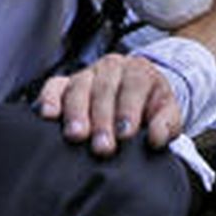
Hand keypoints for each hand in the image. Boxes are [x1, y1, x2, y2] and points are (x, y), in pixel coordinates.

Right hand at [37, 53, 182, 156]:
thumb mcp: (167, 114)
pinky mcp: (66, 83)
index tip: (126, 134)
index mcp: (139, 70)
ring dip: (76, 113)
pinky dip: (49, 98)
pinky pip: (54, 86)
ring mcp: (87, 74)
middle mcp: (112, 67)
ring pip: (79, 87)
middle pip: (104, 89)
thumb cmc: (150, 107)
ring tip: (76, 135)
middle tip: (102, 147)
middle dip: (102, 119)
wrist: (137, 97)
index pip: (134, 84)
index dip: (129, 110)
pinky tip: (48, 114)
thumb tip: (156, 137)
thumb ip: (167, 123)